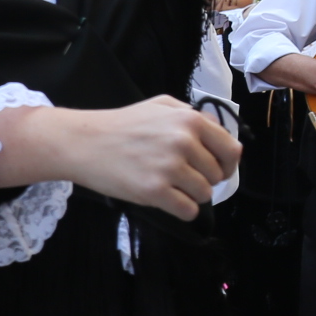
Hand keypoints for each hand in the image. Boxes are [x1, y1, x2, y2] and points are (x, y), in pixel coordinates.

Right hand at [28, 97, 240, 220]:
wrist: (83, 142)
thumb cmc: (120, 125)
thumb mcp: (160, 105)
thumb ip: (191, 115)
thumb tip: (216, 133)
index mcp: (190, 120)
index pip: (232, 150)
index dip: (226, 164)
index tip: (216, 171)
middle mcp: (184, 142)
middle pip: (217, 176)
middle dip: (202, 179)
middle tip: (179, 176)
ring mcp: (170, 167)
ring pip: (204, 195)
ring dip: (190, 195)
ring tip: (169, 186)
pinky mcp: (154, 191)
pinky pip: (188, 210)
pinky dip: (181, 210)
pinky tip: (166, 200)